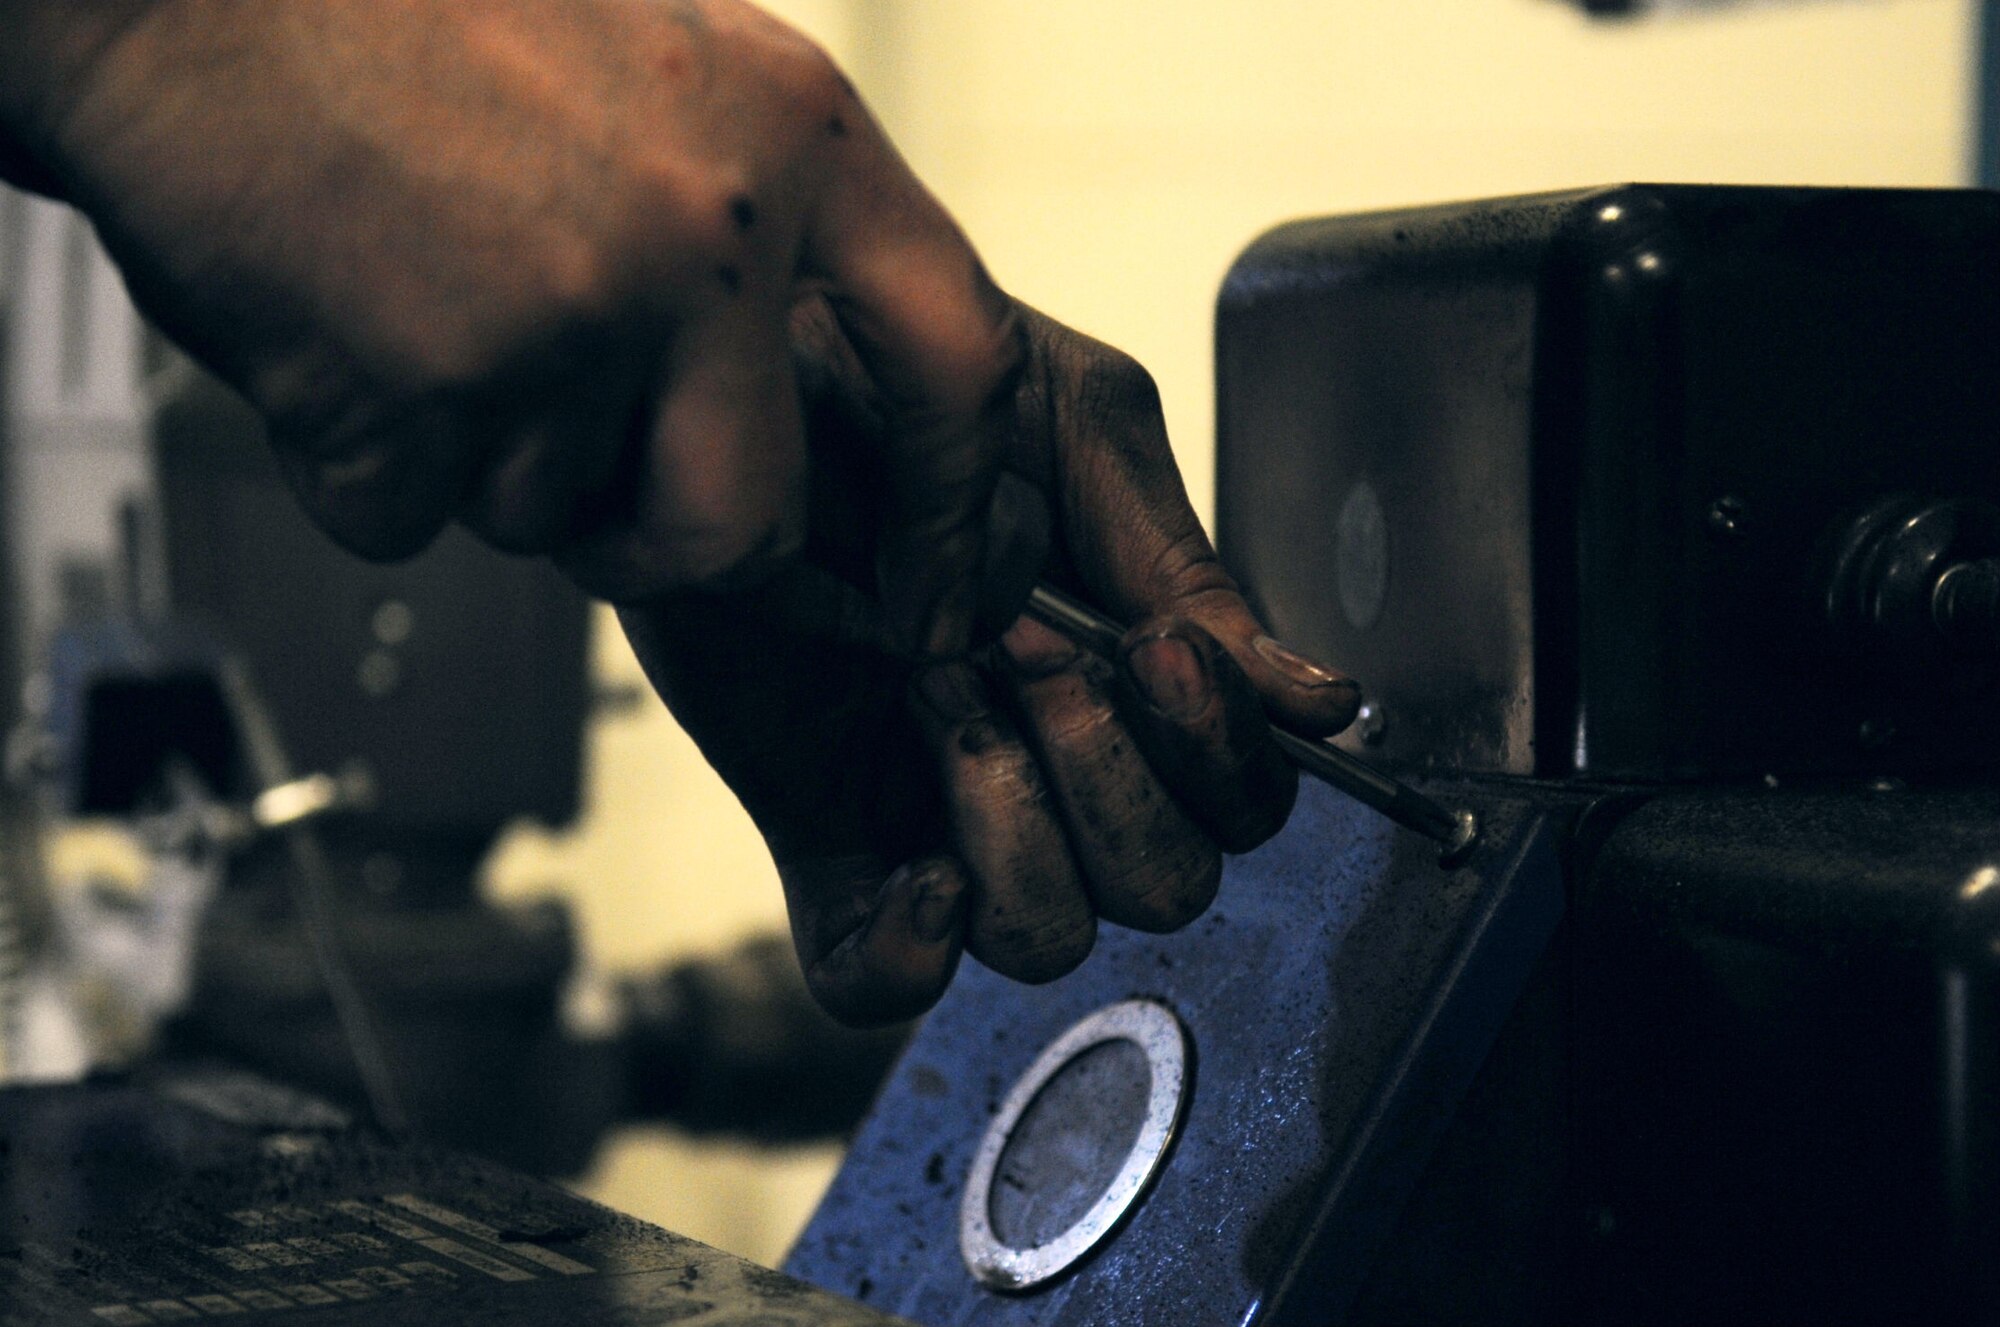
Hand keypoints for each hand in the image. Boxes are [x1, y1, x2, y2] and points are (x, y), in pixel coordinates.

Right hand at [1, 0, 1020, 651]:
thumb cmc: (398, 10)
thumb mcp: (658, 60)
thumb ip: (756, 212)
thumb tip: (795, 383)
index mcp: (790, 135)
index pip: (960, 361)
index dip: (962, 502)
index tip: (943, 587)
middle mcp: (705, 228)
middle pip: (747, 521)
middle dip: (664, 546)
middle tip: (594, 496)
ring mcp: (569, 313)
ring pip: (557, 521)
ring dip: (484, 464)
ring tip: (420, 305)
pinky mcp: (423, 390)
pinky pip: (413, 519)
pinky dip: (363, 462)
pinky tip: (335, 324)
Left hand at [621, 305, 1360, 1023]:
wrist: (734, 377)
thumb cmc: (904, 372)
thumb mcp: (1075, 430)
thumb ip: (1185, 567)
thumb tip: (1316, 704)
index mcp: (1133, 669)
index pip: (1240, 796)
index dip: (1216, 758)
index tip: (1152, 657)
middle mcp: (1055, 757)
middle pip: (1164, 885)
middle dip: (1106, 778)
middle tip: (1022, 648)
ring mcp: (940, 802)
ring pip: (1047, 936)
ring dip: (1010, 822)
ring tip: (938, 689)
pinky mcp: (826, 829)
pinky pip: (877, 979)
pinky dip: (909, 951)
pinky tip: (914, 864)